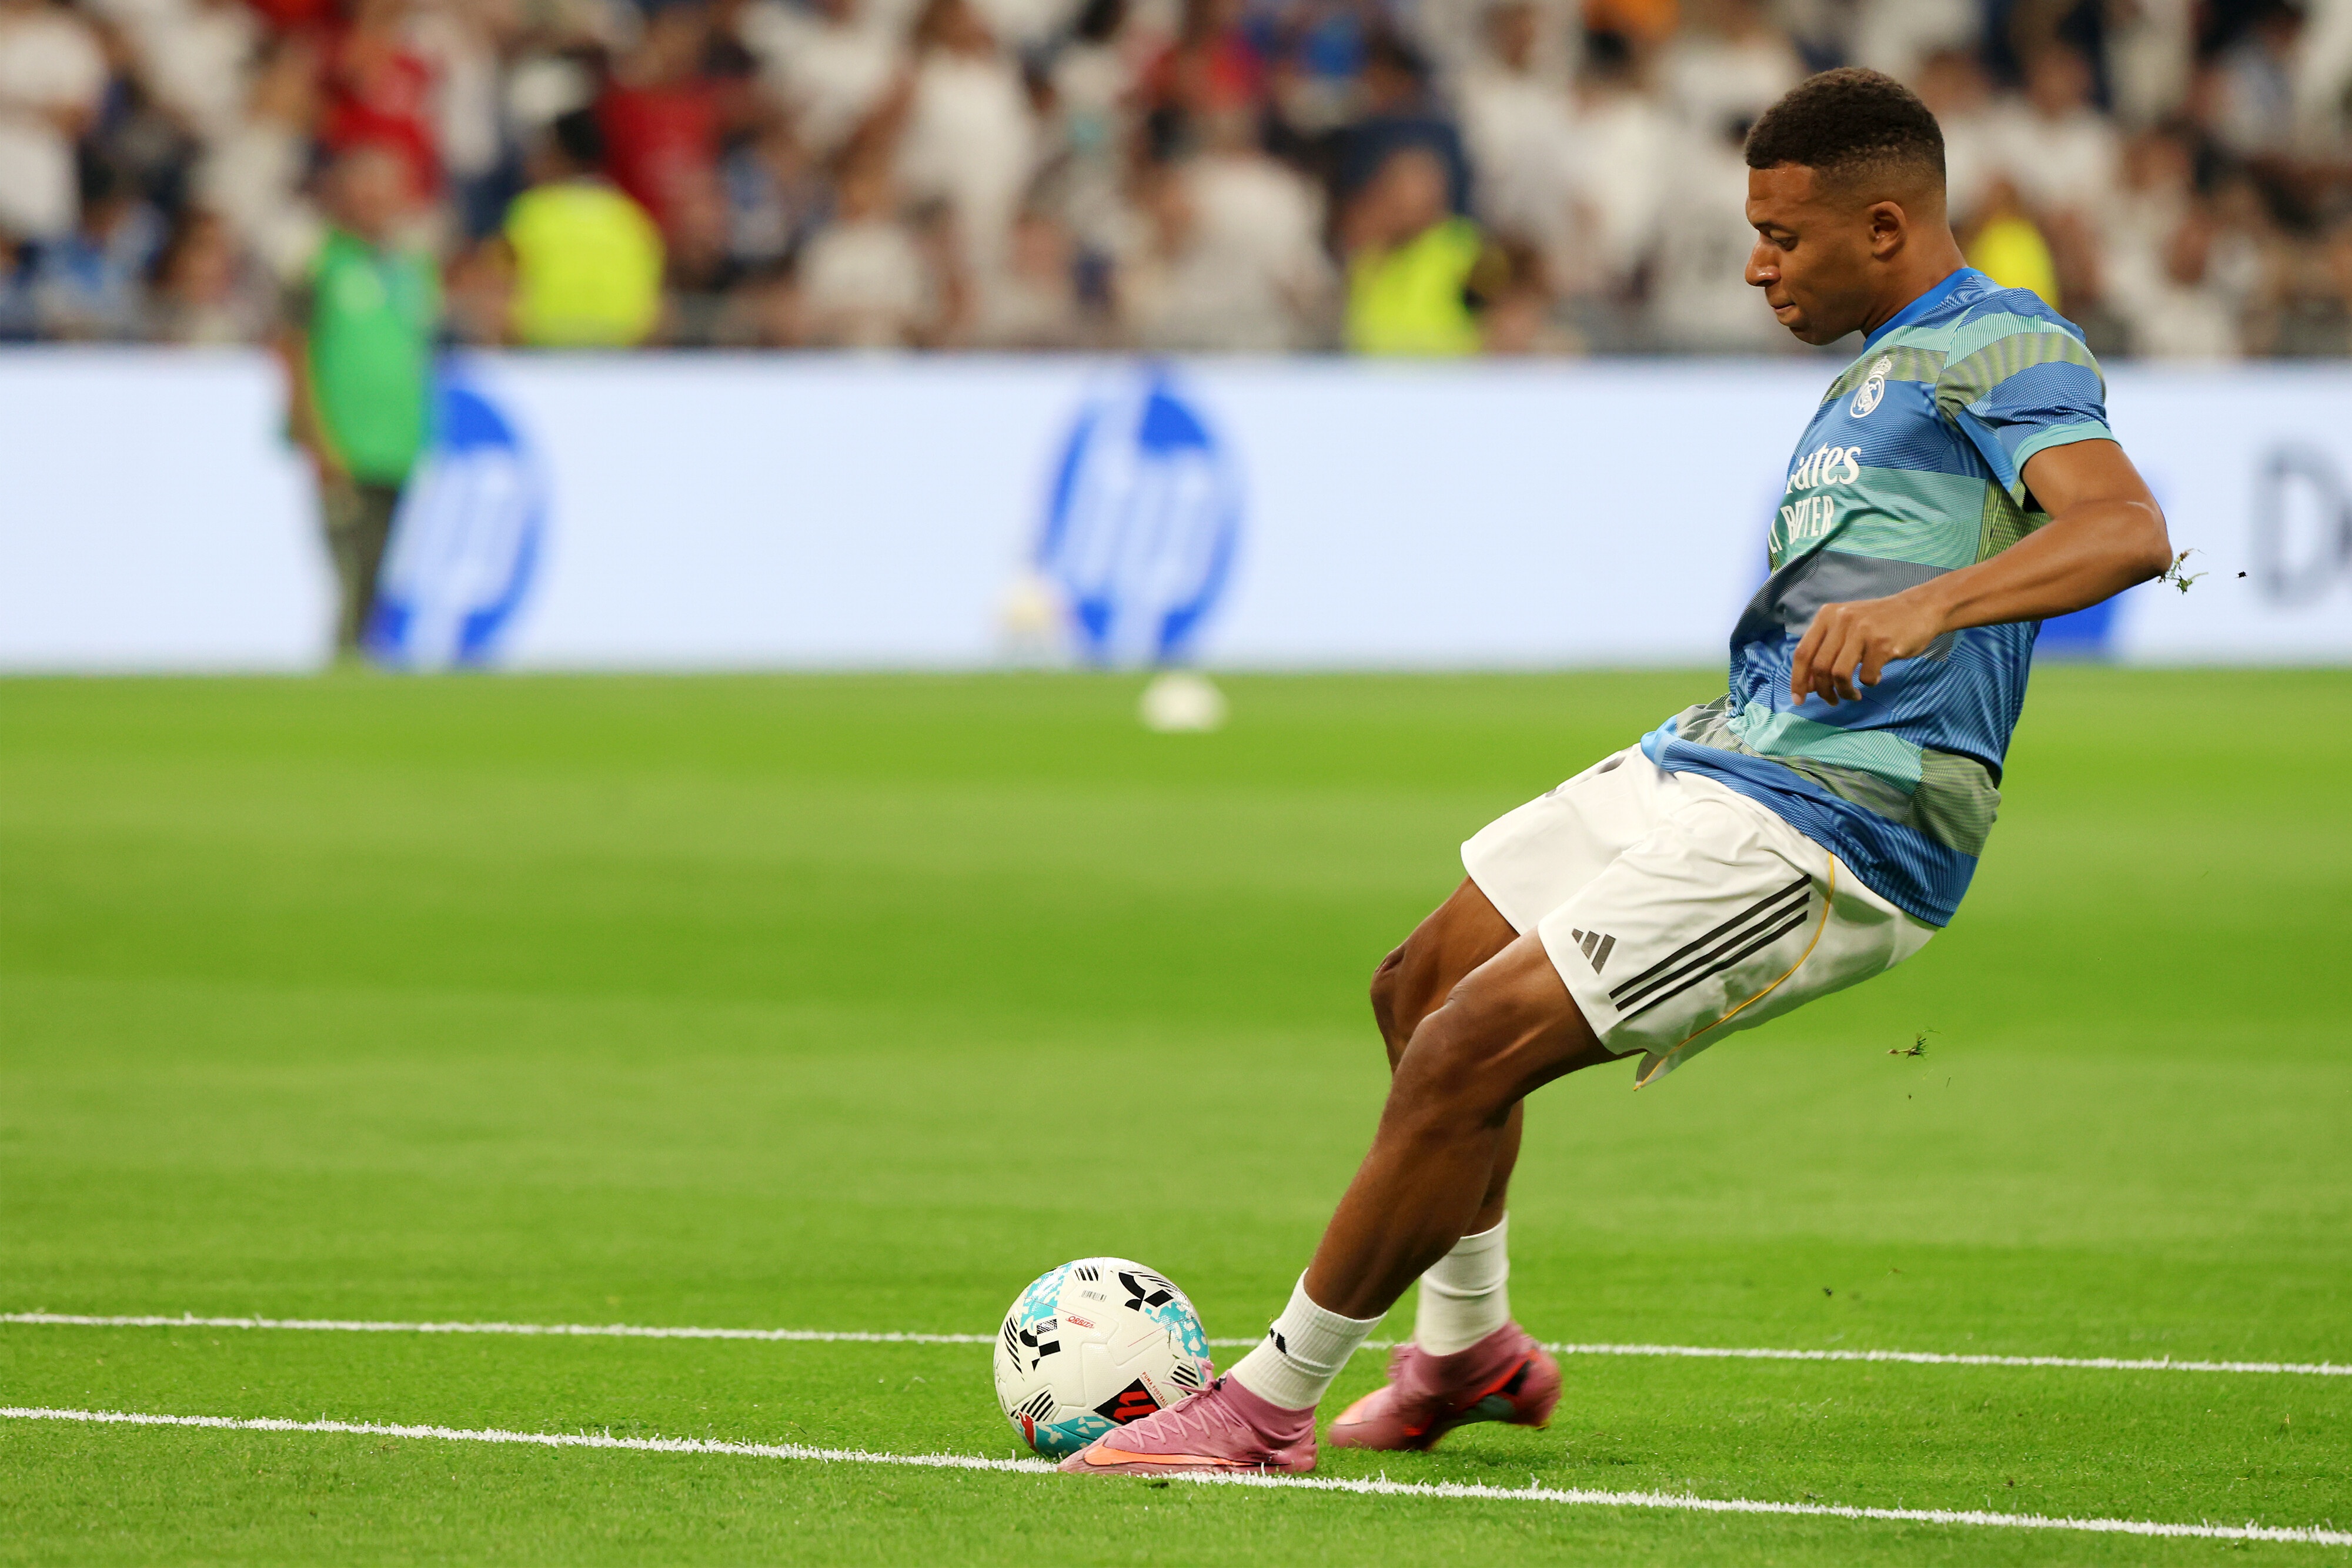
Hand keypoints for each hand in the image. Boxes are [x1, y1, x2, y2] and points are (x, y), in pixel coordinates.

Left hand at [1788, 589, 1946, 706]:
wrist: (1920, 608)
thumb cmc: (1880, 623)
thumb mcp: (1847, 628)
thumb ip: (1826, 651)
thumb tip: (1808, 686)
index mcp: (1827, 615)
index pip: (1802, 652)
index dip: (1797, 679)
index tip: (1798, 699)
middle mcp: (1841, 620)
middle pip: (1819, 667)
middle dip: (1823, 691)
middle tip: (1832, 701)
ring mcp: (1862, 631)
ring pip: (1839, 674)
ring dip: (1845, 692)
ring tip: (1853, 694)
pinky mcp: (1882, 643)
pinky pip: (1866, 676)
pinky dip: (1869, 683)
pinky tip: (1876, 676)